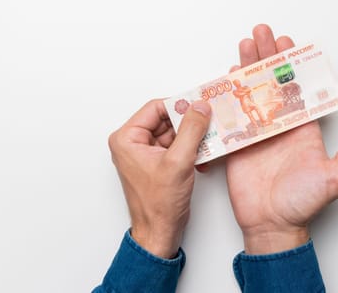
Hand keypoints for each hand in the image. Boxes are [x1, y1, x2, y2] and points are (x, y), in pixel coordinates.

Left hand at [108, 99, 210, 257]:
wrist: (159, 232)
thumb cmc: (158, 204)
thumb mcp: (178, 162)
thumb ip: (191, 130)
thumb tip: (199, 107)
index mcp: (127, 139)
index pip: (155, 108)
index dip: (179, 105)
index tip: (200, 104)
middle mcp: (133, 143)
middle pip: (165, 119)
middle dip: (188, 122)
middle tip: (209, 119)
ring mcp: (145, 153)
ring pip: (173, 132)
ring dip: (192, 136)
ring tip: (210, 138)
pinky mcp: (158, 163)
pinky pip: (176, 145)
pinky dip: (190, 147)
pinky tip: (204, 153)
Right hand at [226, 24, 337, 253]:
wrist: (272, 224)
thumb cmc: (304, 203)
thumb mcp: (336, 175)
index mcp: (302, 127)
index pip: (296, 87)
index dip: (290, 63)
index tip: (286, 41)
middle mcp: (279, 125)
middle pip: (271, 83)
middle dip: (266, 57)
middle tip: (261, 32)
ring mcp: (257, 133)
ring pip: (251, 93)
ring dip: (247, 69)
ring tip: (244, 45)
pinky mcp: (238, 143)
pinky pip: (232, 114)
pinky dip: (228, 95)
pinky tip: (227, 77)